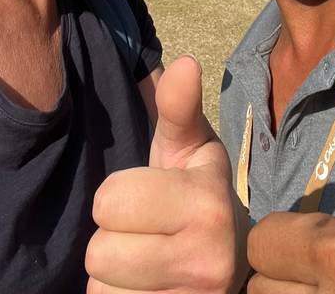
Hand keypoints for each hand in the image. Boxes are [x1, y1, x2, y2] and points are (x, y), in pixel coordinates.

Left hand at [86, 55, 249, 292]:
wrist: (234, 261)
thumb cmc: (196, 192)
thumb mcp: (189, 148)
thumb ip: (178, 107)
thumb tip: (185, 62)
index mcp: (207, 204)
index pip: (109, 201)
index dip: (116, 196)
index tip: (146, 197)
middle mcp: (207, 261)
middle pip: (99, 253)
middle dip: (112, 238)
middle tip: (142, 232)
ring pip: (101, 291)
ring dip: (113, 277)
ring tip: (145, 262)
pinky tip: (146, 288)